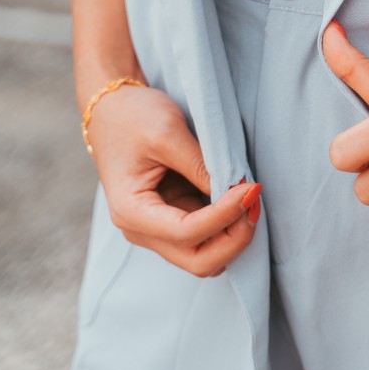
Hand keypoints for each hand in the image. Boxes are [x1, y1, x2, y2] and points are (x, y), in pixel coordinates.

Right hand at [86, 82, 261, 277]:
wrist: (113, 109)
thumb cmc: (134, 116)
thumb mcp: (168, 132)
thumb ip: (200, 165)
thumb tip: (236, 191)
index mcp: (132, 211)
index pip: (185, 233)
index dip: (224, 216)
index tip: (251, 188)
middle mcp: (142, 230)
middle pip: (197, 260)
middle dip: (233, 238)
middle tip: (255, 201)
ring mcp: (157, 228)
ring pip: (204, 255)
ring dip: (233, 235)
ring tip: (250, 198)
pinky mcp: (172, 217)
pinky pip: (205, 237)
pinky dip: (227, 226)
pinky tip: (240, 199)